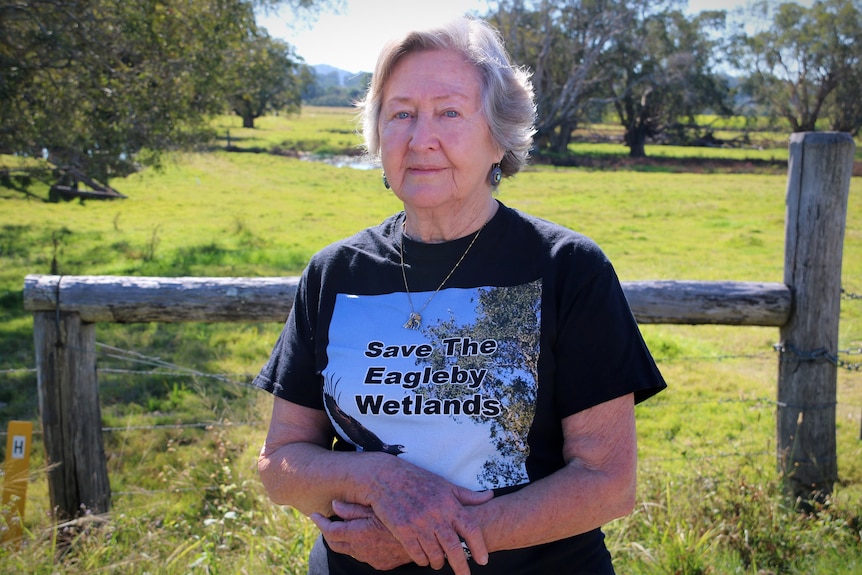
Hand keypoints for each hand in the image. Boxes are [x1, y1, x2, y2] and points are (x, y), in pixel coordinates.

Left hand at [311, 502, 411, 569]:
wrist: (427, 538)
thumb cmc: (402, 515)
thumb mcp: (378, 507)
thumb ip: (353, 508)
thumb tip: (334, 504)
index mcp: (359, 534)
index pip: (330, 531)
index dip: (320, 523)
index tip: (314, 514)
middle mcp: (362, 550)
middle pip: (335, 544)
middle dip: (328, 532)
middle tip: (325, 520)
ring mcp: (372, 559)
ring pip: (349, 550)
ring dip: (343, 539)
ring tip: (344, 525)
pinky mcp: (381, 564)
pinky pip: (363, 555)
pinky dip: (357, 546)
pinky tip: (363, 535)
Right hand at [347, 455, 491, 574]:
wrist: (385, 476)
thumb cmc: (418, 480)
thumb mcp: (444, 484)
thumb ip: (467, 495)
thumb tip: (490, 496)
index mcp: (448, 503)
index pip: (470, 529)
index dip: (479, 547)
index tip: (483, 560)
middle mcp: (435, 514)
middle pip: (453, 548)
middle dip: (461, 566)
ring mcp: (418, 523)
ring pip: (434, 554)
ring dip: (439, 563)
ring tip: (439, 563)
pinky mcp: (402, 529)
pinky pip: (416, 554)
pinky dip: (422, 560)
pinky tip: (424, 559)